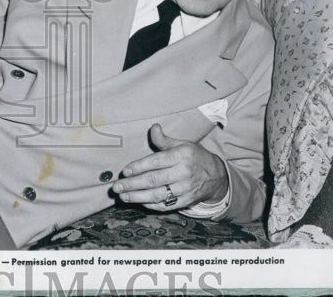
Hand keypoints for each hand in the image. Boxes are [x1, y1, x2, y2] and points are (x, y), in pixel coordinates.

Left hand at [111, 124, 228, 210]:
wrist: (216, 176)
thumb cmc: (194, 157)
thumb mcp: (182, 144)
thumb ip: (164, 140)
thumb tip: (153, 127)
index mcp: (181, 156)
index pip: (156, 162)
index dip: (139, 167)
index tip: (125, 171)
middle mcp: (183, 173)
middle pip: (154, 180)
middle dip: (133, 184)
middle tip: (117, 187)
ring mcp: (184, 190)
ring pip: (158, 195)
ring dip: (138, 197)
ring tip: (123, 196)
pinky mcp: (185, 202)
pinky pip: (165, 205)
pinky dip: (151, 205)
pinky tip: (138, 202)